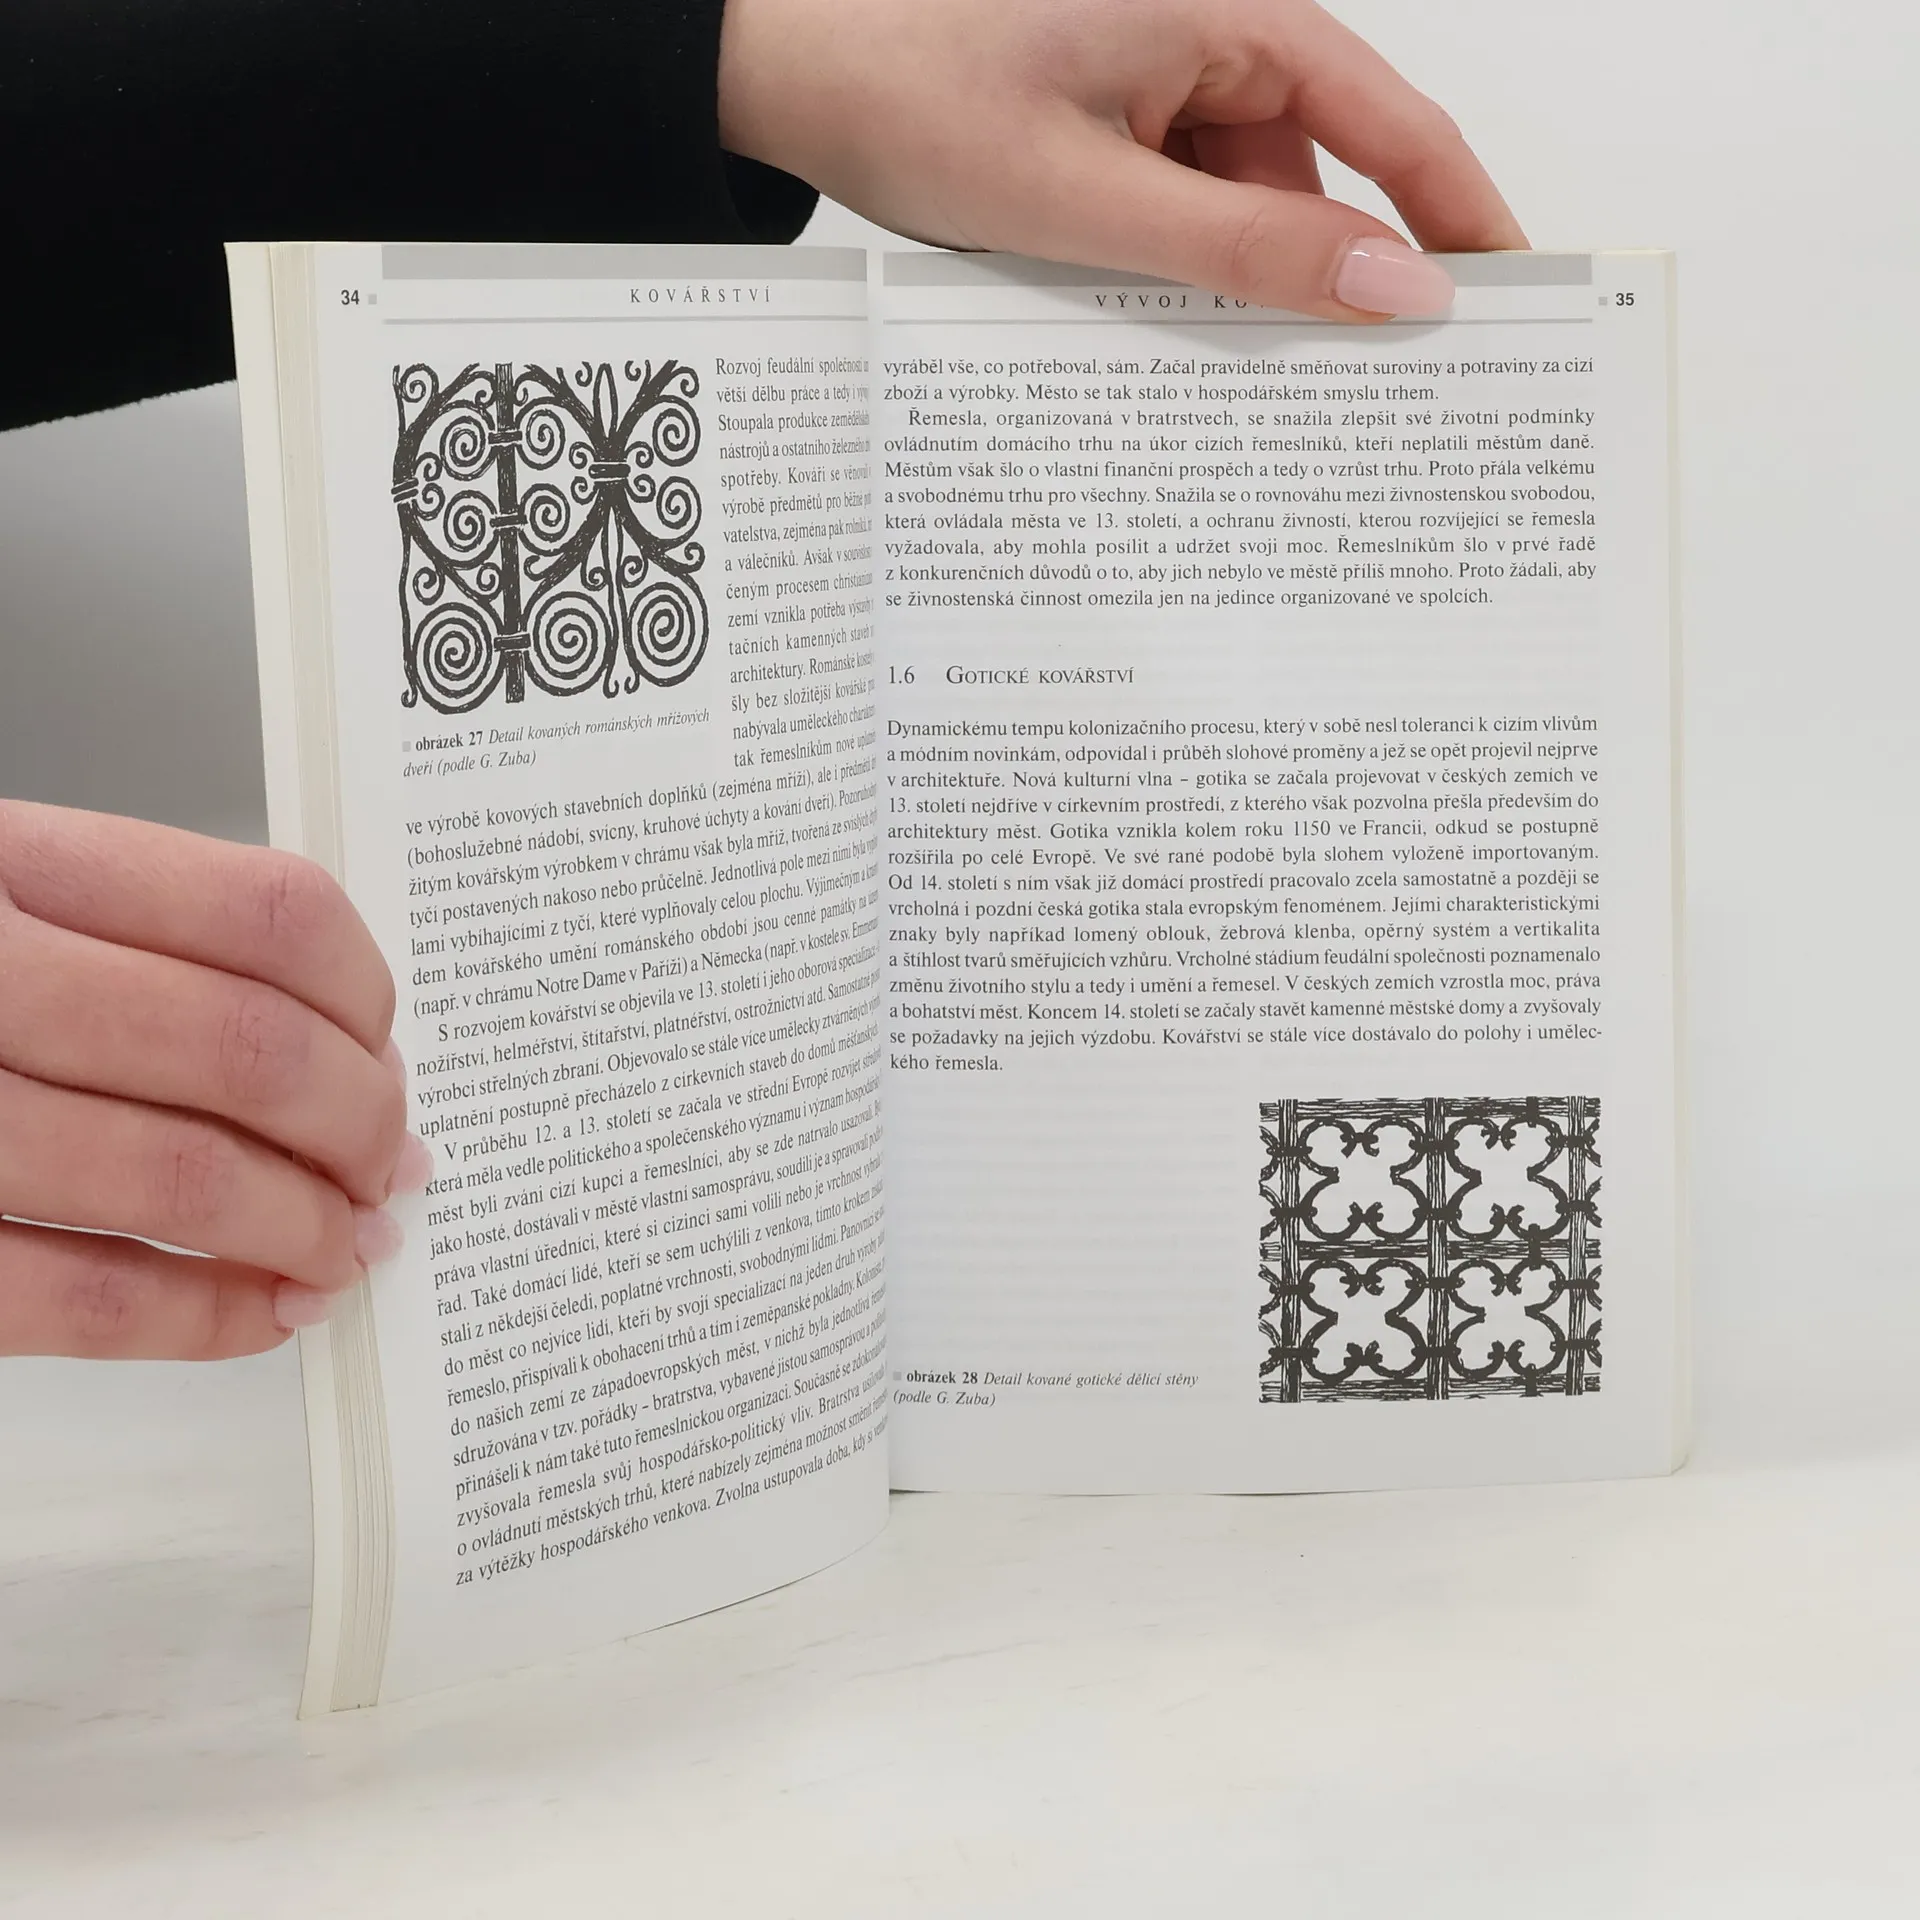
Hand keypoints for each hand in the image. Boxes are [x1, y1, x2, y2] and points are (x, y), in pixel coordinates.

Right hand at [0, 802, 427, 1359]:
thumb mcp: (10, 903)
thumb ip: (157, 951)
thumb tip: (354, 1054)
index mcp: (12, 864)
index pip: (268, 915)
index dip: (368, 1001)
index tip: (392, 1054)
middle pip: (250, 1052)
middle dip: (359, 1131)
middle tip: (388, 1168)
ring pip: (185, 1182)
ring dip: (304, 1231)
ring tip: (344, 1247)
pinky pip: (81, 1300)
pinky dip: (205, 1318)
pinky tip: (262, 1310)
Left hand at [719, 0, 1523, 317]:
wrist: (782, 65)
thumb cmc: (909, 91)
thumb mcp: (1089, 196)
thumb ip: (1246, 247)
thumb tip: (1392, 289)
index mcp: (1230, 15)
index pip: (1396, 122)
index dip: (1463, 215)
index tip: (1513, 302)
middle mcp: (1210, 36)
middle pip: (1323, 173)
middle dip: (1343, 276)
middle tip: (1380, 393)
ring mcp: (1159, 82)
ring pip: (1247, 202)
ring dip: (1245, 286)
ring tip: (1246, 385)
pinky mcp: (1116, 120)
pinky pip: (1184, 202)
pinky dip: (1184, 269)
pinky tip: (1165, 333)